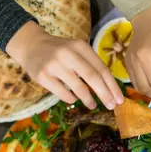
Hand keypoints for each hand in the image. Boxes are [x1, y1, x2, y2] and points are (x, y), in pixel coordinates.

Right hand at [6, 21, 122, 109]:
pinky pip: (63, 93)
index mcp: (80, 46)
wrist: (30, 45)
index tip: (119, 99)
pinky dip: (71, 98)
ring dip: (89, 99)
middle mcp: (68, 54)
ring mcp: (54, 65)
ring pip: (78, 88)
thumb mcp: (76, 50)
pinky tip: (74, 99)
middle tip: (111, 106)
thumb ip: (91, 65)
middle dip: (105, 94)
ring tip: (93, 105)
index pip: (101, 68)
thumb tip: (109, 89)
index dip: (112, 86)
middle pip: (93, 78)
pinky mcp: (42, 76)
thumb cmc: (60, 51)